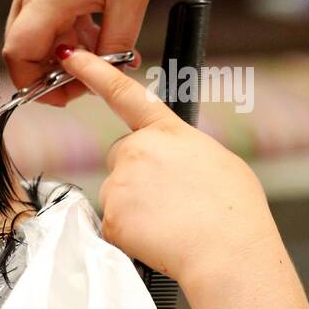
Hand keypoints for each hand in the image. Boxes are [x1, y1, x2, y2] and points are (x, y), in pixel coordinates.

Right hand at [3, 0, 159, 106]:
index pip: (20, 55)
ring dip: (66, 54)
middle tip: (93, 79)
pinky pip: (46, 20)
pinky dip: (68, 35)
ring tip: (106, 52)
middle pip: (24, 51)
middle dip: (55, 74)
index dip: (37, 84)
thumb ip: (115, 44)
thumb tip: (103, 76)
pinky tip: (98, 32)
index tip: (68, 94)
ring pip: (38, 37)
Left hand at [56, 45, 284, 292]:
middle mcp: (139, 151)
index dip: (96, 72)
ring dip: (136, 209)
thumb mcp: (221, 163)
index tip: (72, 57)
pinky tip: (161, 239)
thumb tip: (176, 165)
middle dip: (136, 177)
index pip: (125, 94)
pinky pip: (116, 227)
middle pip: (122, 159)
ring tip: (173, 223)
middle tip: (170, 201)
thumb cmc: (236, 212)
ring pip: (118, 196)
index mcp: (169, 133)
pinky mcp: (112, 218)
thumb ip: (186, 153)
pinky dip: (132, 236)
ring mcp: (121, 184)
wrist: (229, 251)